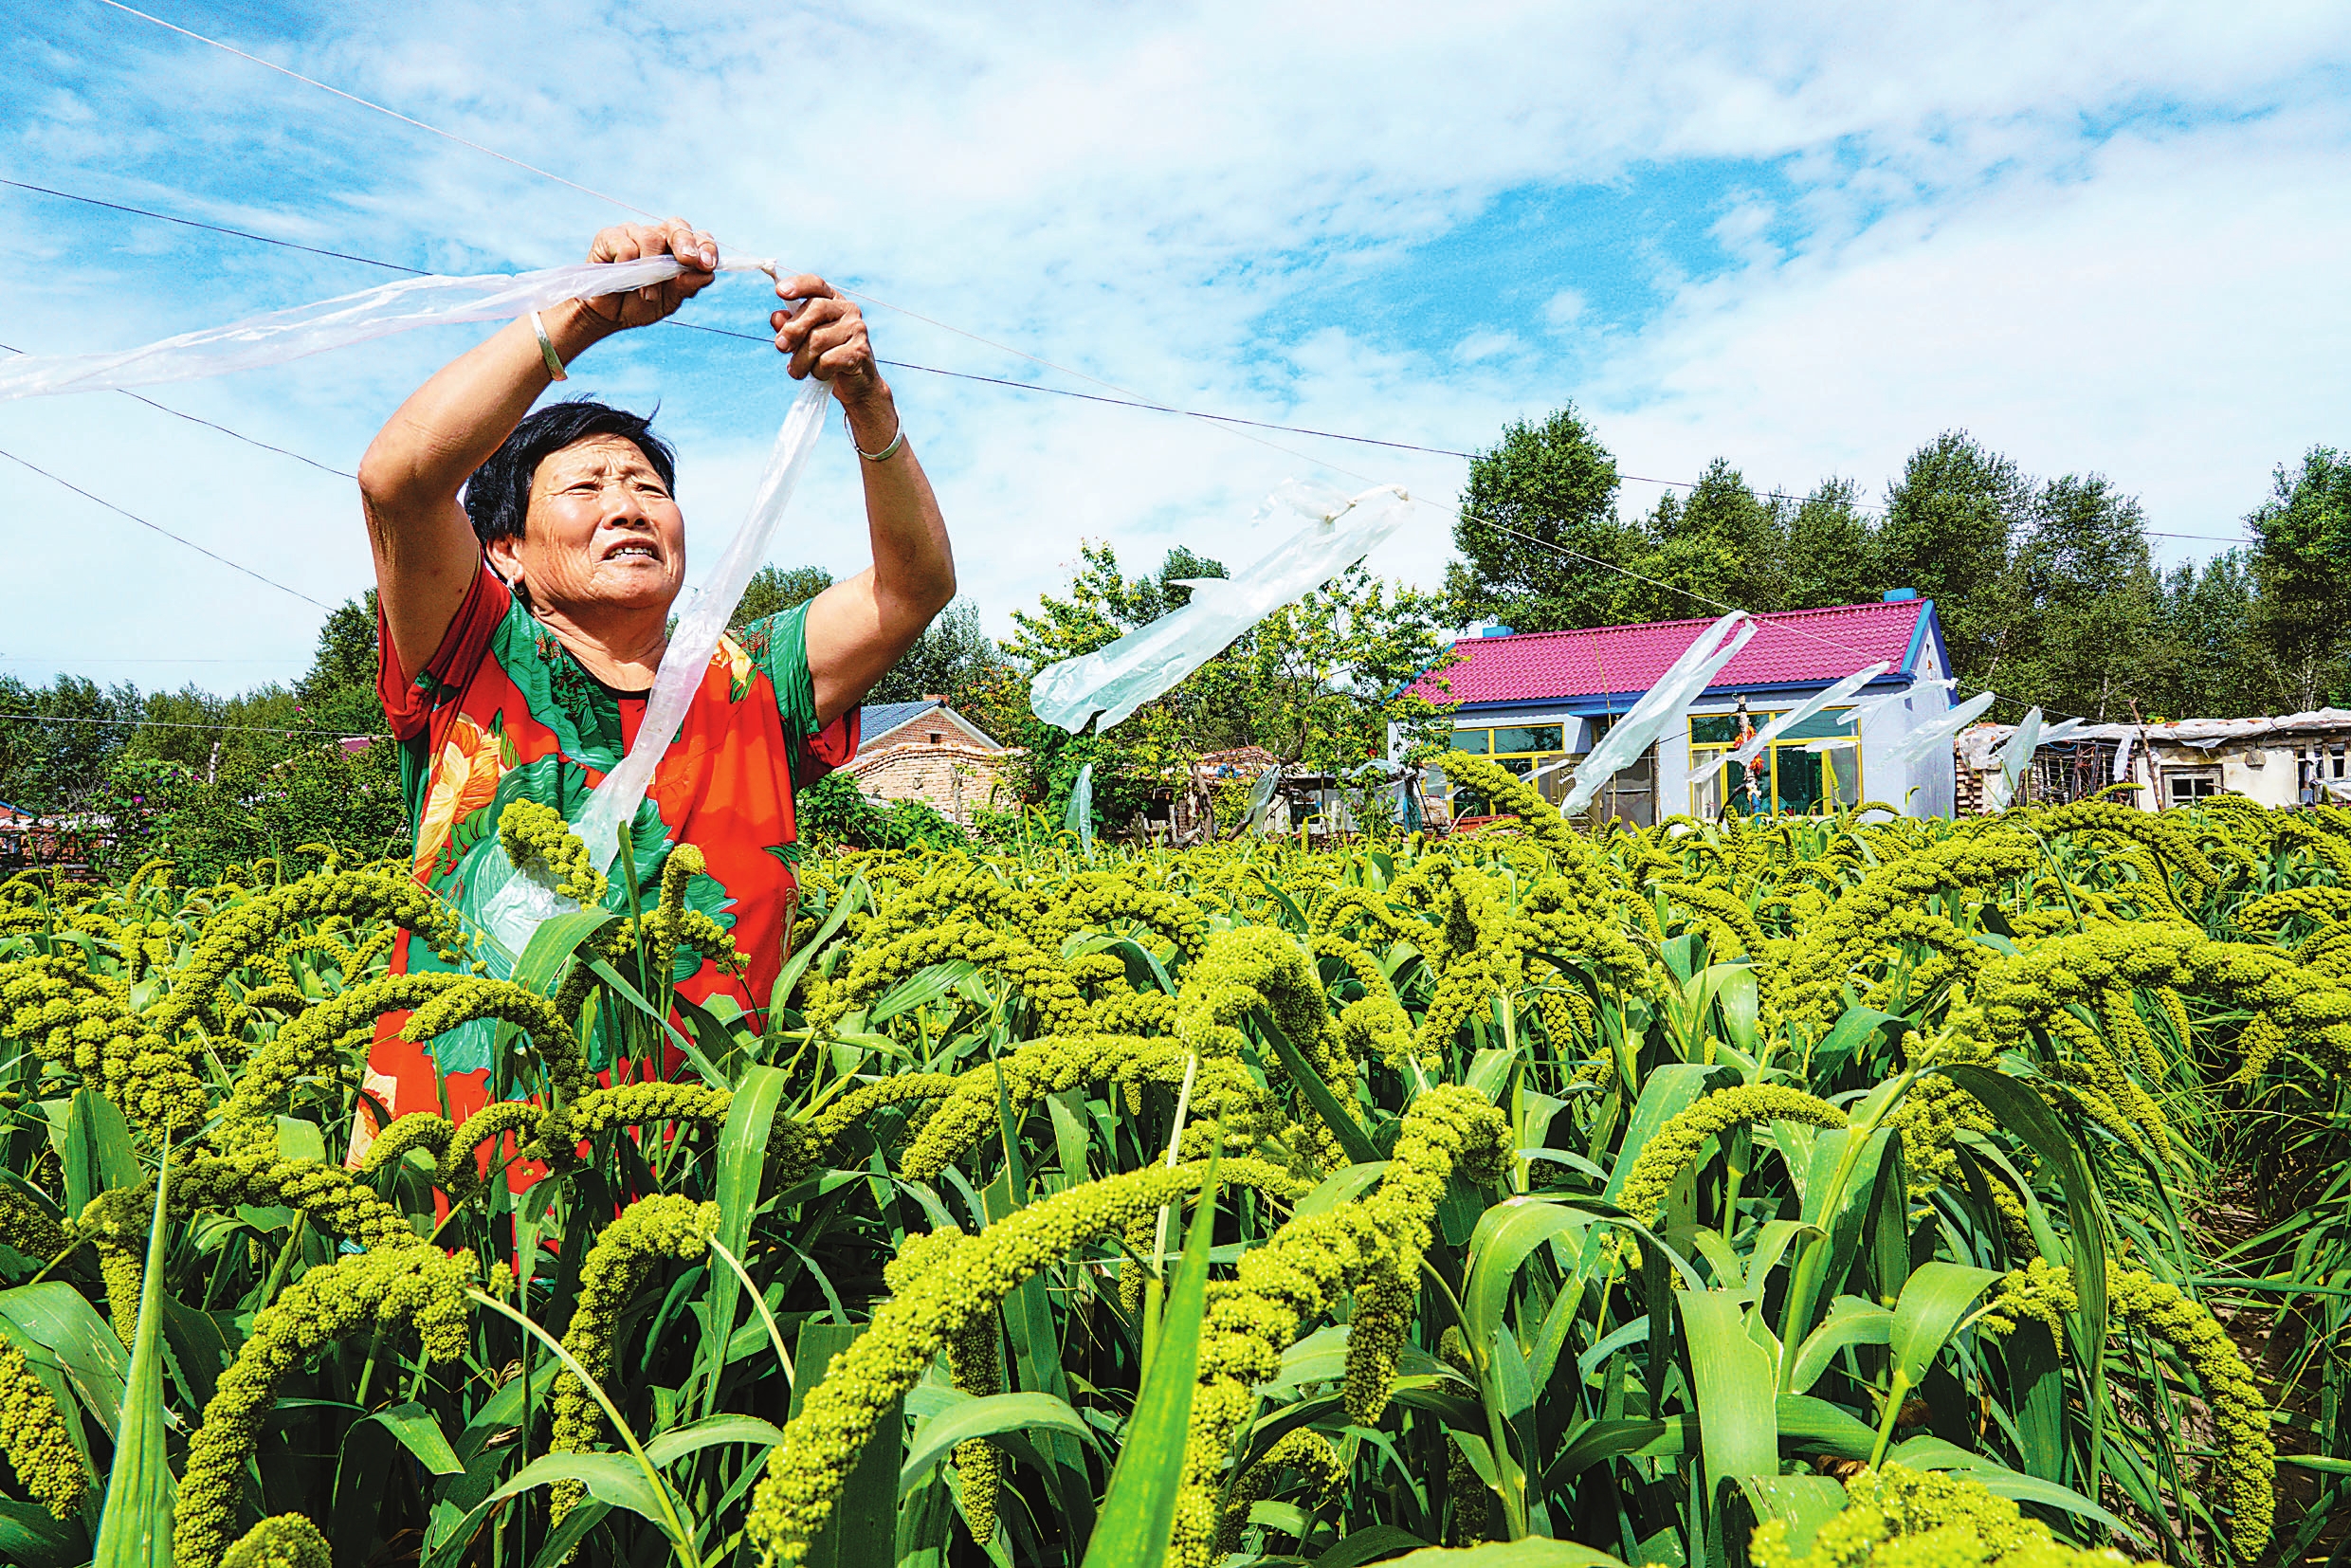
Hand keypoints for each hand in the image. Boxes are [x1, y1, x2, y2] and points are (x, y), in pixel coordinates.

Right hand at [580, 219, 717, 328]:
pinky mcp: (610, 236)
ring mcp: (634, 233)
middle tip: (688, 260)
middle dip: (685, 243)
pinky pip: (625, 245)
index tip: (707, 265)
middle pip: (677, 226)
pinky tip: (623, 277)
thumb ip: (686, 287)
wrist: (607, 315)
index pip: (698, 239)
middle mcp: (658, 237)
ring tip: (647, 295)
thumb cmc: (640, 305)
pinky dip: (627, 263)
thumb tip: (707, 275)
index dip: (706, 247)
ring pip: (651, 238)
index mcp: (677, 250)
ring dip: (652, 269)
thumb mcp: (669, 302)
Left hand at [770, 275, 889, 411]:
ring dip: (801, 360)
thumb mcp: (803, 340)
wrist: (855, 384)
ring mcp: (857, 329)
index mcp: (833, 300)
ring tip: (797, 371)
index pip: (816, 284)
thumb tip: (777, 317)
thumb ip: (789, 327)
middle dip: (792, 330)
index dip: (798, 285)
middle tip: (780, 347)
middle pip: (815, 308)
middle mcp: (848, 310)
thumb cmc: (825, 356)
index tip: (780, 292)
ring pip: (817, 340)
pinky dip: (817, 371)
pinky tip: (821, 374)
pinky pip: (827, 360)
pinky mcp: (860, 351)